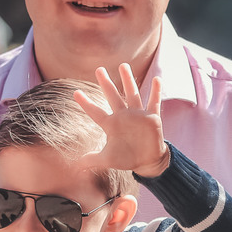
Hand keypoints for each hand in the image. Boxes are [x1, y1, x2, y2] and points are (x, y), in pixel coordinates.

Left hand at [73, 63, 169, 177]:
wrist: (147, 161)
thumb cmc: (126, 158)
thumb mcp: (107, 160)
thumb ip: (92, 160)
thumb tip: (74, 166)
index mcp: (110, 124)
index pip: (95, 112)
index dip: (86, 103)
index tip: (75, 92)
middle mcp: (123, 116)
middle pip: (112, 96)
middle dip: (106, 83)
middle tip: (99, 69)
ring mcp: (137, 115)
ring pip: (132, 94)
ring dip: (128, 81)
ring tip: (123, 66)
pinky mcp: (151, 117)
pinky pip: (154, 102)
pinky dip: (156, 91)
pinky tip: (157, 79)